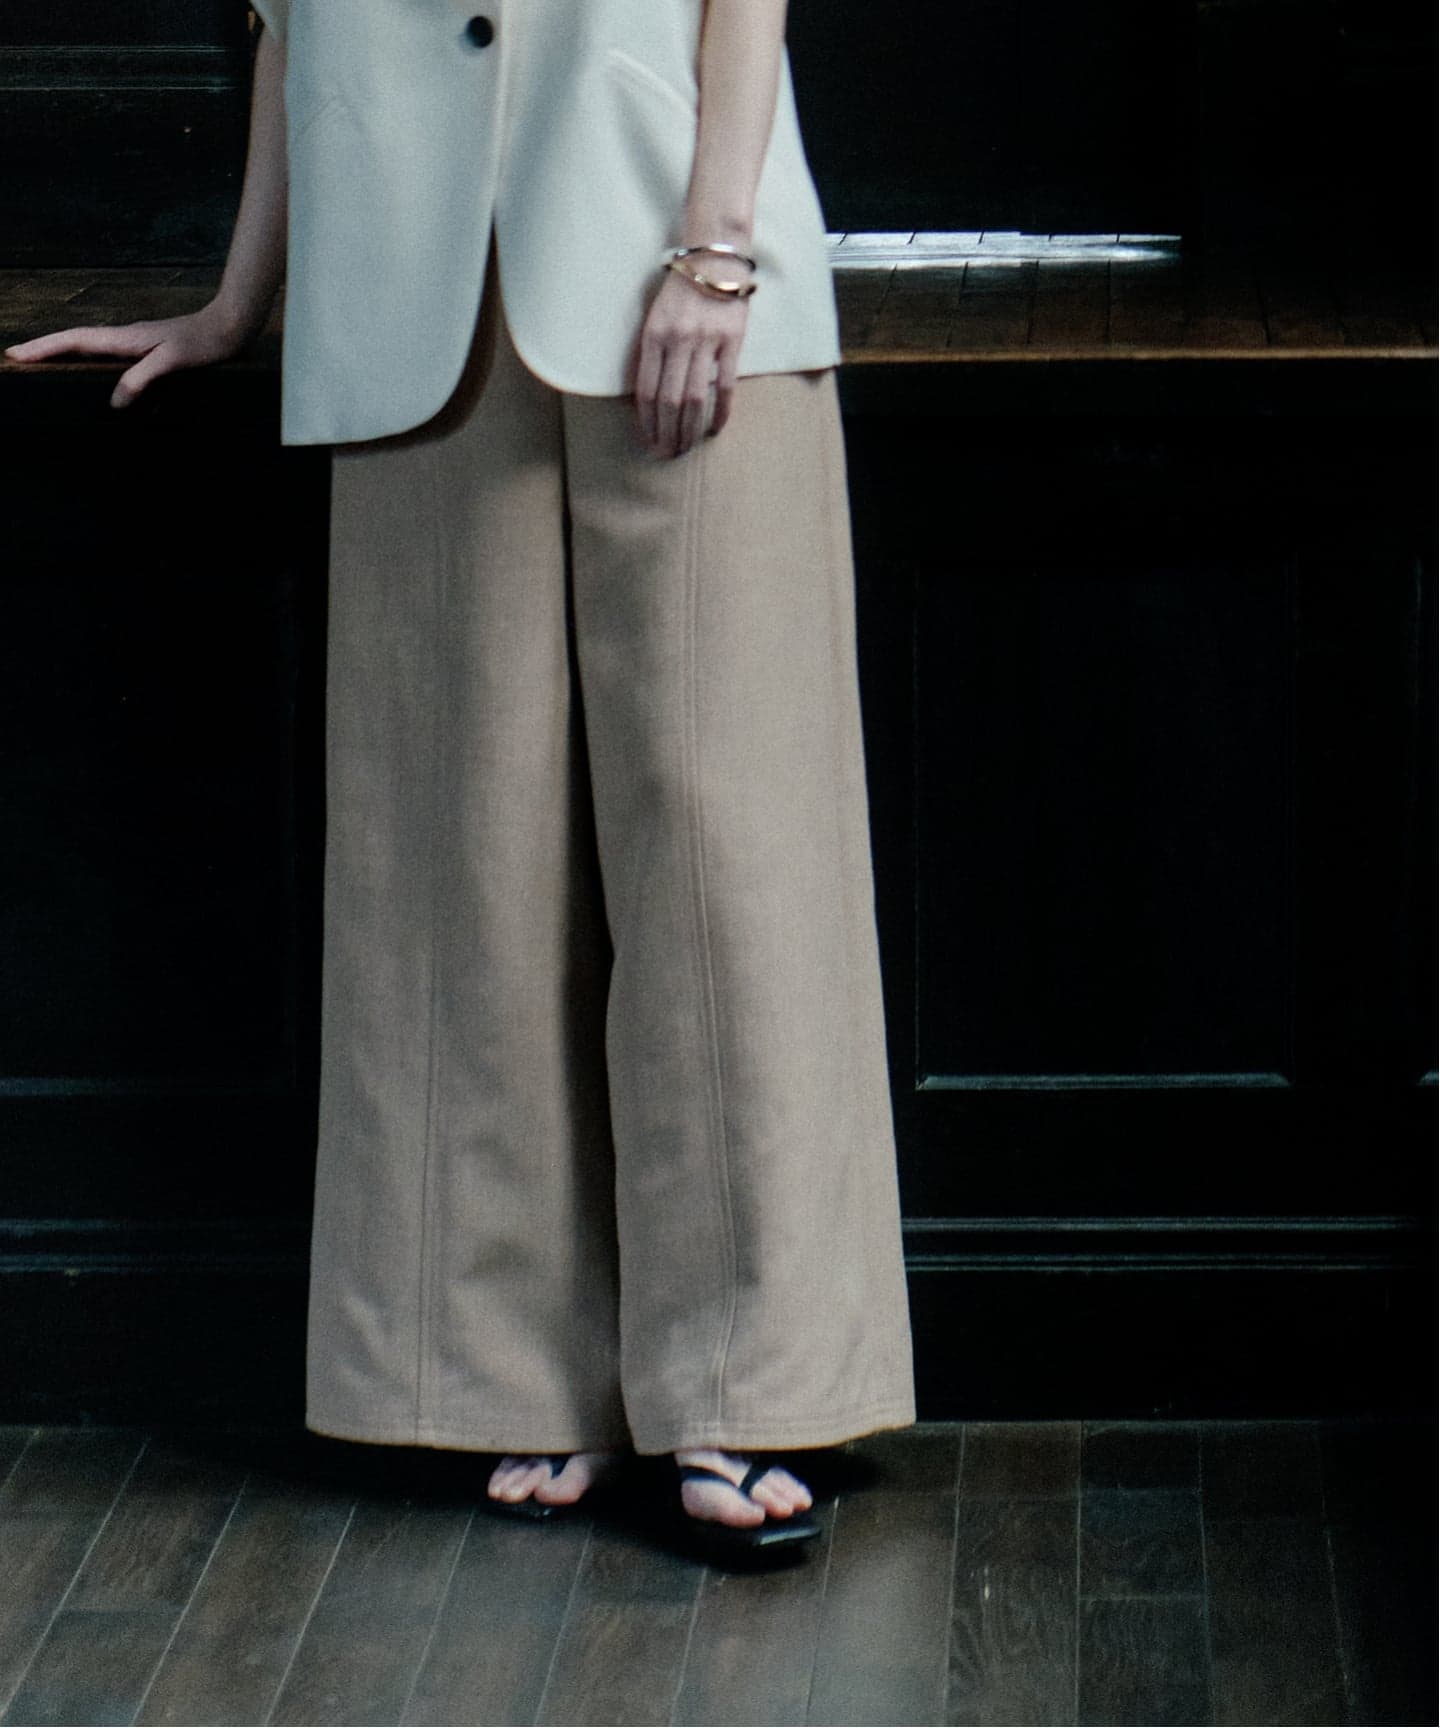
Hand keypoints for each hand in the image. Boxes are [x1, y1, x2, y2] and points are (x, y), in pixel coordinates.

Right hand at [3, 301, 255, 408]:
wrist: (230, 329)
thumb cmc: (203, 344)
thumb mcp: (171, 361)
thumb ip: (141, 379)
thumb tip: (114, 403)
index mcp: (125, 338)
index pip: (75, 341)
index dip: (44, 347)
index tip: (16, 354)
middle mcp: (126, 339)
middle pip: (77, 342)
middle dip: (46, 349)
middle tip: (18, 359)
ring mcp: (138, 346)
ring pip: (95, 351)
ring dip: (69, 357)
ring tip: (46, 368)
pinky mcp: (151, 354)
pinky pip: (117, 363)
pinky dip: (101, 370)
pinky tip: (105, 388)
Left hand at [633, 258, 751, 458]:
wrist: (715, 257)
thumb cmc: (682, 289)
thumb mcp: (655, 316)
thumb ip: (651, 351)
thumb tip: (648, 394)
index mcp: (654, 335)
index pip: (646, 390)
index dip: (646, 421)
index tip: (648, 440)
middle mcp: (677, 340)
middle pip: (669, 401)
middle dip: (666, 433)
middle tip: (666, 454)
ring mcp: (705, 342)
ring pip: (694, 398)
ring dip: (689, 429)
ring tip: (685, 448)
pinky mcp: (731, 342)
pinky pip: (724, 385)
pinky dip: (720, 411)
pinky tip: (714, 429)